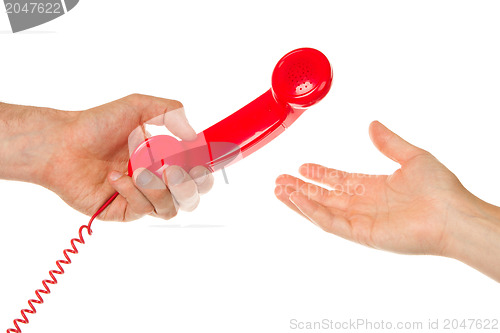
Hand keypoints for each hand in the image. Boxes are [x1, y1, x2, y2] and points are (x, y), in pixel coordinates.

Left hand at [37, 94, 213, 220]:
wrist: (63, 144)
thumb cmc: (98, 124)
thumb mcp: (138, 107)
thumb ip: (170, 113)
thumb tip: (194, 136)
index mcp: (166, 159)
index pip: (198, 173)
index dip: (206, 172)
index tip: (202, 162)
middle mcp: (158, 181)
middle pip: (191, 197)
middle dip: (189, 185)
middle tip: (174, 170)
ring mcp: (142, 198)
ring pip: (171, 208)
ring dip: (160, 189)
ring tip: (139, 170)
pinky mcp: (125, 211)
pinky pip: (144, 210)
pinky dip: (134, 192)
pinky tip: (116, 177)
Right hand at [275, 121, 497, 257]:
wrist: (452, 215)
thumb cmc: (439, 188)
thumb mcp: (413, 156)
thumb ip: (389, 142)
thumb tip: (372, 125)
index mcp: (374, 187)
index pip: (339, 180)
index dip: (320, 174)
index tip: (302, 166)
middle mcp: (364, 204)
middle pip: (324, 195)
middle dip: (301, 188)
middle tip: (279, 180)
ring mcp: (360, 220)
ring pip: (321, 209)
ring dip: (298, 200)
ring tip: (278, 190)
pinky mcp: (361, 233)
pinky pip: (330, 222)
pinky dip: (311, 211)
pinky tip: (295, 199)